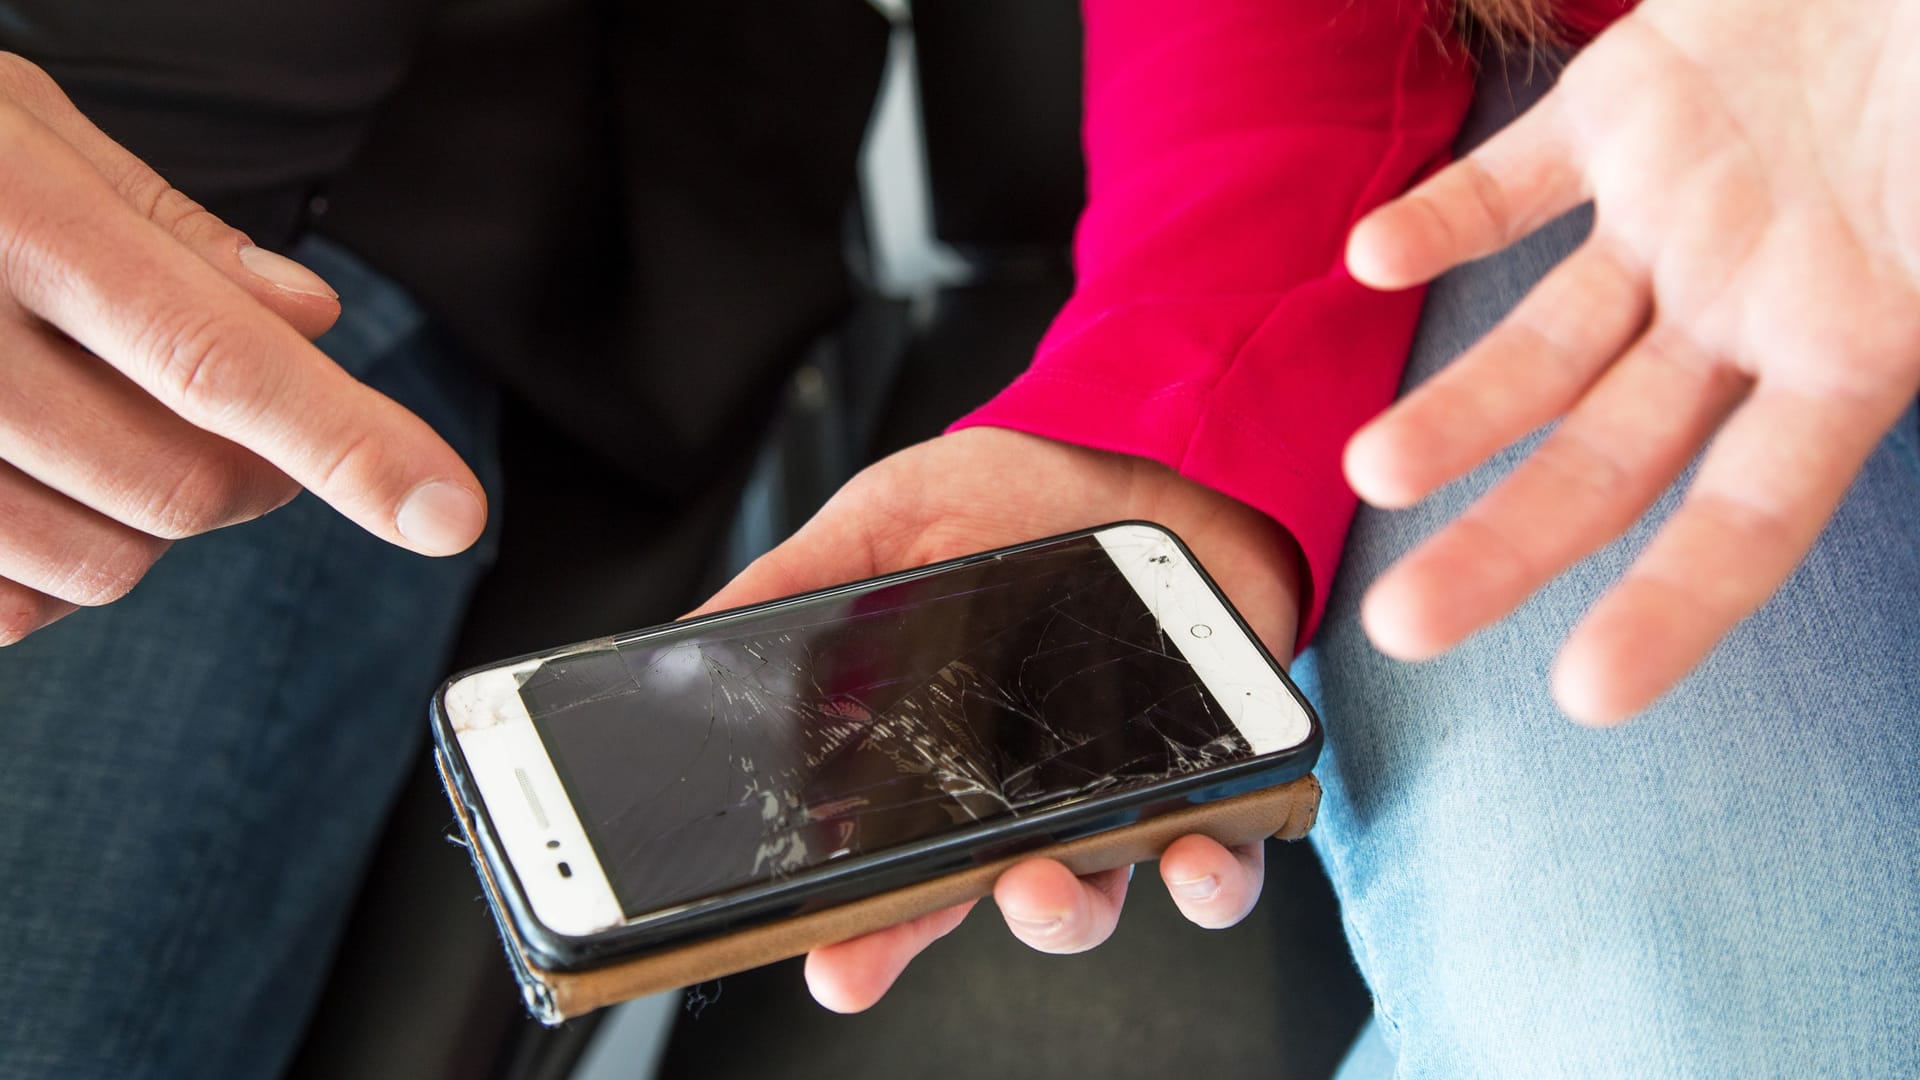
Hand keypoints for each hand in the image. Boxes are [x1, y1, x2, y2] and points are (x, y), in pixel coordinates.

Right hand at [0, 54, 486, 642]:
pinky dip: (46, 581)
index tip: (443, 510)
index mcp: (7, 218)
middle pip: (175, 488)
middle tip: (237, 433)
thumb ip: (164, 229)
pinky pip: (1, 612)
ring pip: (94, 565)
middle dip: (246, 480)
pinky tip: (28, 496)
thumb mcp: (10, 127)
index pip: (212, 354)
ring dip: (142, 532)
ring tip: (99, 442)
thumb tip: (308, 315)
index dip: (344, 443)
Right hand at [691, 426, 1304, 1011]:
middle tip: (887, 940)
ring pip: (1089, 899)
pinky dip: (1211, 874)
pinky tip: (1192, 850)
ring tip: (1041, 879)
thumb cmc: (1020, 489)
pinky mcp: (1211, 772)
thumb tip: (686, 641)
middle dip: (923, 940)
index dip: (854, 922)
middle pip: (968, 899)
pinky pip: (1220, 856)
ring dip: (1061, 912)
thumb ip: (799, 584)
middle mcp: (1027, 790)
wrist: (1148, 439)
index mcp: (940, 750)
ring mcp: (1118, 791)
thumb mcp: (886, 521)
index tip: (823, 957)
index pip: (888, 859)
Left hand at [1342, 0, 1919, 723]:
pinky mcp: (1627, 108)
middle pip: (1607, 457)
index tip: (1586, 697)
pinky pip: (1513, 181)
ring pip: (1542, 341)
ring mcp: (1677, 213)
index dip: (1672, 606)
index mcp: (1852, 346)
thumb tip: (1892, 379)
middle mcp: (1746, 303)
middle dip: (1506, 544)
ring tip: (1369, 471)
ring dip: (1456, 408)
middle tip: (1403, 627)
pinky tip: (1372, 259)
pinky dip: (1443, 218)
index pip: (1748, 514)